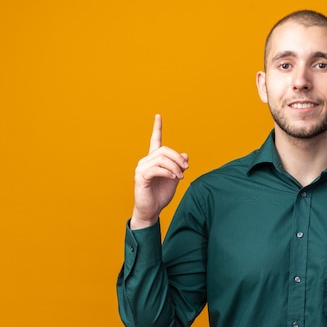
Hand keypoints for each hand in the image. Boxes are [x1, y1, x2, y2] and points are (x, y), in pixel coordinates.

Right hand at [130, 114, 188, 229]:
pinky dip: (168, 172)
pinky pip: (156, 169)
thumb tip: (185, 155)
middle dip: (178, 158)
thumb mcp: (175, 178)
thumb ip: (179, 166)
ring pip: (161, 159)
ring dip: (175, 167)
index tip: (158, 116)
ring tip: (180, 177)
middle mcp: (146, 161)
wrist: (152, 210)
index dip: (157, 128)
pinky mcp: (140, 177)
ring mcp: (141, 168)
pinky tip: (174, 178)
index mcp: (154, 159)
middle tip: (185, 170)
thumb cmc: (161, 194)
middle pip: (164, 150)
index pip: (155, 140)